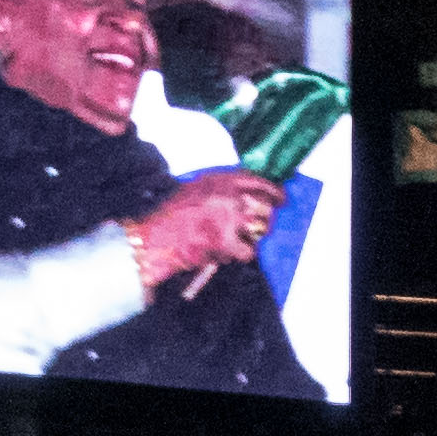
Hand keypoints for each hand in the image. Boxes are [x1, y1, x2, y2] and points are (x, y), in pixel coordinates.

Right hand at [127, 170, 283, 290]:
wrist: (155, 238)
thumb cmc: (171, 218)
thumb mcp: (195, 190)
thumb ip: (221, 190)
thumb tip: (247, 199)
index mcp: (219, 179)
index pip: (258, 181)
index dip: (274, 191)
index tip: (281, 198)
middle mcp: (227, 195)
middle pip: (265, 206)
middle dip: (265, 219)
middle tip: (259, 228)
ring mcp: (229, 218)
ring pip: (260, 229)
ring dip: (252, 238)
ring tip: (235, 242)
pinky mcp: (225, 241)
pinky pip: (248, 251)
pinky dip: (239, 255)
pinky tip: (225, 254)